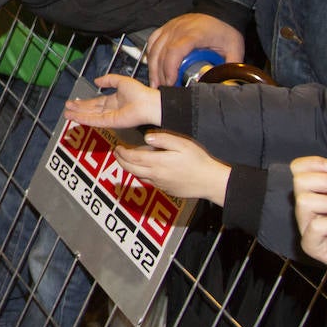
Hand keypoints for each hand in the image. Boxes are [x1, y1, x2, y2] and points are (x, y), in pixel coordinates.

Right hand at [63, 73, 162, 128]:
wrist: (149, 103)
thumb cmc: (140, 93)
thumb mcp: (121, 81)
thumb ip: (108, 80)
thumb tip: (96, 81)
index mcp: (114, 100)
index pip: (95, 102)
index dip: (84, 102)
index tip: (74, 101)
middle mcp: (111, 109)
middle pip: (90, 110)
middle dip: (78, 109)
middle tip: (67, 108)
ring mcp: (110, 116)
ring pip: (90, 116)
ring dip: (78, 115)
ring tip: (67, 114)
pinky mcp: (111, 122)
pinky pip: (95, 120)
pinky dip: (85, 119)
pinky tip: (76, 117)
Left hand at [114, 131, 230, 202]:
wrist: (209, 181)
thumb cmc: (198, 161)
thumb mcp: (182, 144)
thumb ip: (163, 139)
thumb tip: (147, 138)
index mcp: (158, 162)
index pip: (133, 158)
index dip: (122, 153)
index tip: (117, 147)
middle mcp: (156, 175)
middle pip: (131, 169)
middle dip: (121, 160)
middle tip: (117, 153)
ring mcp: (160, 184)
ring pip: (138, 176)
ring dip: (129, 168)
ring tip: (127, 160)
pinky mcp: (166, 189)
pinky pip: (148, 182)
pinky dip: (141, 174)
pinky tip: (144, 169)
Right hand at [143, 14, 244, 87]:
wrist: (220, 10)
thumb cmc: (225, 28)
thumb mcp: (234, 48)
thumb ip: (230, 68)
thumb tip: (226, 85)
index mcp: (194, 34)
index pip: (175, 51)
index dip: (170, 68)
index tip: (170, 82)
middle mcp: (178, 29)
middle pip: (161, 53)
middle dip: (160, 73)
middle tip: (162, 88)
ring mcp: (171, 27)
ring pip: (154, 48)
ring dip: (152, 67)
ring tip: (155, 82)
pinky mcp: (166, 27)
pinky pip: (152, 41)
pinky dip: (150, 55)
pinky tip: (152, 67)